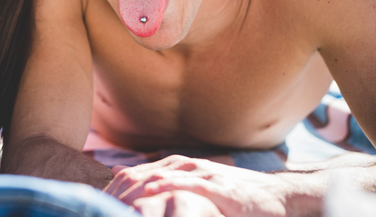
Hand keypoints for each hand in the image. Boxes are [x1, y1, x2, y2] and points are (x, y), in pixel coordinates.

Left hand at [105, 155, 296, 216]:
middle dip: (117, 194)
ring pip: (158, 180)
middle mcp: (184, 166)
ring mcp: (201, 175)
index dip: (112, 190)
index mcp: (176, 166)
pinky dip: (167, 193)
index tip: (97, 205)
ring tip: (117, 207)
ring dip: (135, 194)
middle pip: (139, 176)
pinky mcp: (218, 189)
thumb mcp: (197, 188)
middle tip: (100, 208)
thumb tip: (131, 188)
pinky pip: (187, 189)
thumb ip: (168, 187)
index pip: (134, 174)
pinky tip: (151, 197)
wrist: (277, 196)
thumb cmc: (234, 195)